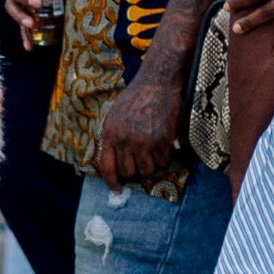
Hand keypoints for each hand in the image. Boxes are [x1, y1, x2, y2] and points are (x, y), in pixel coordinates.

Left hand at [96, 59, 185, 191]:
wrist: (157, 82)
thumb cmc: (137, 98)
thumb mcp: (116, 116)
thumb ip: (115, 138)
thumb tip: (118, 164)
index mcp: (110, 134)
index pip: (107, 166)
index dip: (112, 182)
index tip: (118, 190)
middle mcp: (125, 140)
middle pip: (129, 172)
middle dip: (136, 171)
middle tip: (143, 163)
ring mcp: (144, 141)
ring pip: (148, 170)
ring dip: (152, 164)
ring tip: (154, 150)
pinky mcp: (162, 140)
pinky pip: (164, 161)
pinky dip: (166, 156)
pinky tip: (165, 143)